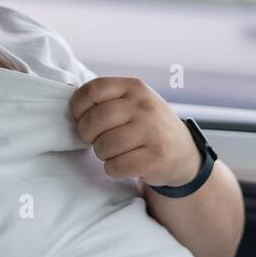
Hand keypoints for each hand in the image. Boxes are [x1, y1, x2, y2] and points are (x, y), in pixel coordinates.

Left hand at [69, 76, 200, 187]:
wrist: (183, 152)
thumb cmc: (147, 126)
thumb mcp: (133, 101)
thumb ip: (106, 99)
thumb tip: (72, 108)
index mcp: (134, 87)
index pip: (93, 90)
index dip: (79, 107)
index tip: (81, 118)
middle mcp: (144, 106)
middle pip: (95, 120)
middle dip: (87, 134)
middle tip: (95, 139)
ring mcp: (152, 131)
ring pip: (104, 146)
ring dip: (102, 154)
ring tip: (113, 152)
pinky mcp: (156, 158)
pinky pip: (115, 167)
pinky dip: (113, 169)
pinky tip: (123, 164)